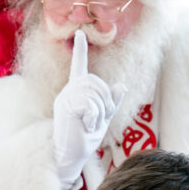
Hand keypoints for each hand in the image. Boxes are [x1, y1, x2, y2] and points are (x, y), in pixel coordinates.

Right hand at [52, 30, 126, 189]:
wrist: (71, 156)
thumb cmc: (84, 138)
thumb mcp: (102, 119)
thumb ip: (111, 103)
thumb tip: (122, 87)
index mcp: (77, 92)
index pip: (79, 67)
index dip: (80, 51)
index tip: (79, 33)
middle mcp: (69, 92)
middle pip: (94, 81)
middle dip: (105, 99)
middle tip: (101, 118)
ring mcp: (65, 99)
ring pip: (93, 92)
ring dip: (100, 110)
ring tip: (91, 124)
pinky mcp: (65, 107)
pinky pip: (88, 103)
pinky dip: (93, 117)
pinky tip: (85, 126)